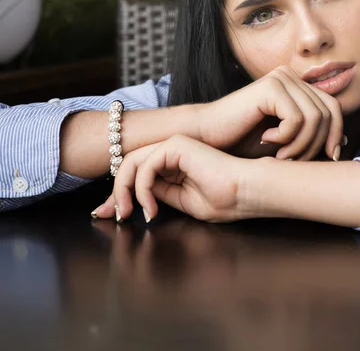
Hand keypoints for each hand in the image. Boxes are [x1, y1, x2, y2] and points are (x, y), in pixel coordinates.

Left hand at [92, 134, 257, 222]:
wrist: (248, 191)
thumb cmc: (227, 199)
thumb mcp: (184, 202)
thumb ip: (161, 193)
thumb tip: (134, 197)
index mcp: (175, 165)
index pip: (139, 174)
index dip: (121, 194)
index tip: (111, 215)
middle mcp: (172, 151)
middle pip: (130, 166)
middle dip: (116, 192)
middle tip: (115, 215)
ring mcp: (174, 145)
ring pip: (132, 163)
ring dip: (125, 191)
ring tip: (130, 213)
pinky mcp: (176, 145)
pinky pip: (145, 165)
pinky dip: (141, 188)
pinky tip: (151, 206)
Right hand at [198, 65, 344, 160]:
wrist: (205, 138)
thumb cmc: (241, 142)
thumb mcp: (286, 143)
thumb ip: (312, 137)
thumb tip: (345, 139)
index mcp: (296, 87)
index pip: (334, 108)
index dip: (336, 135)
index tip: (328, 158)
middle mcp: (291, 77)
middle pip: (329, 113)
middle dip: (318, 144)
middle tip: (294, 161)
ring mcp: (281, 78)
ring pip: (316, 118)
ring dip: (301, 145)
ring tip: (280, 156)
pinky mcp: (271, 87)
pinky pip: (297, 119)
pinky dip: (287, 138)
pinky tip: (267, 141)